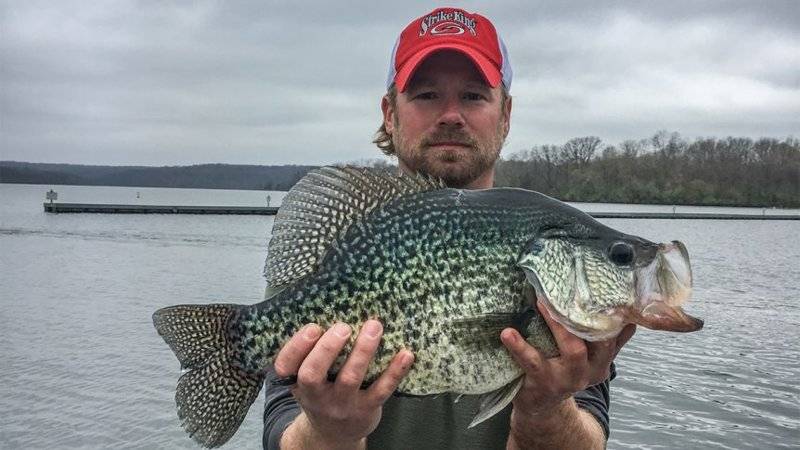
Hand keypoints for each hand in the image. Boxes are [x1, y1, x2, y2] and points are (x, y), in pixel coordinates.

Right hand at [273, 320, 413, 447]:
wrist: (334, 435)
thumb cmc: (322, 393)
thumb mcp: (309, 378)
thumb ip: (314, 352)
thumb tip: (334, 306)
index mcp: (297, 382)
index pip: (286, 365)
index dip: (296, 346)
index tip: (312, 327)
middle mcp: (316, 395)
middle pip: (313, 374)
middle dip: (327, 349)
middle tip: (343, 327)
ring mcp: (341, 404)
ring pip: (350, 378)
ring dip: (363, 351)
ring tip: (374, 326)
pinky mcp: (366, 409)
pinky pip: (381, 390)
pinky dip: (395, 371)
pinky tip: (405, 354)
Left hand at [500, 300, 635, 417]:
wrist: (542, 407)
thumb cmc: (563, 371)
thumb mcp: (587, 359)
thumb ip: (604, 338)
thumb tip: (623, 308)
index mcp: (602, 360)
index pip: (617, 334)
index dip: (616, 314)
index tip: (610, 290)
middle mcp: (590, 370)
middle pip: (602, 342)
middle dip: (591, 316)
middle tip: (574, 290)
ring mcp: (568, 378)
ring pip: (573, 351)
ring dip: (558, 325)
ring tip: (541, 302)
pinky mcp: (543, 382)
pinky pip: (533, 362)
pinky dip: (520, 346)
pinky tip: (508, 333)